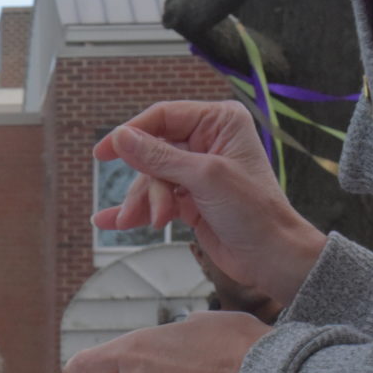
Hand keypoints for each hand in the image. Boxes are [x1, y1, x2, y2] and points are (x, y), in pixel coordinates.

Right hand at [96, 101, 326, 306]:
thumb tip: (120, 137)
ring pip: (151, 179)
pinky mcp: (190, 199)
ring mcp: (197, 172)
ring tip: (138, 224)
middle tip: (143, 212)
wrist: (270, 256)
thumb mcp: (203, 177)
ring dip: (142, 203)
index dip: (131, 133)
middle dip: (146, 184)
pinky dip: (136, 212)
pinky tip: (112, 222)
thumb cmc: (253, 211)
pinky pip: (154, 199)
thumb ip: (159, 157)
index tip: (102, 153)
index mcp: (219, 122)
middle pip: (153, 152)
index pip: (164, 117)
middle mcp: (208, 141)